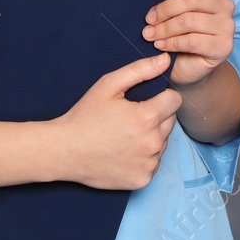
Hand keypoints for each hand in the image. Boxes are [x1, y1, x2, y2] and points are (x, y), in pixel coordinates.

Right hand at [54, 53, 182, 189]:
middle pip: (170, 121)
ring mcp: (148, 164)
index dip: (161, 97)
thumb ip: (140, 70)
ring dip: (151, 137)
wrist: (64, 151)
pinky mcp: (143, 179)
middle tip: (130, 119)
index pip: (174, 101)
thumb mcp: (108, 85)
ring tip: (125, 136)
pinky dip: (144, 157)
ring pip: (163, 143)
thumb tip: (165, 60)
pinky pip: (154, 163)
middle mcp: (152, 143)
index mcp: (147, 117)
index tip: (144, 101)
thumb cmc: (85, 116)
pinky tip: (124, 153)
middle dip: (156, 117)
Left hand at [142, 0, 233, 87]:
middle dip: (165, 8)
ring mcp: (227, 26)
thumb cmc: (179, 30)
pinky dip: (172, 42)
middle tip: (148, 18)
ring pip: (190, 20)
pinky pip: (193, 40)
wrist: (186, 65)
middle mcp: (225, 4)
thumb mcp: (174, 5)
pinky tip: (160, 45)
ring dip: (164, 28)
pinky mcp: (224, 46)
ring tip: (149, 34)